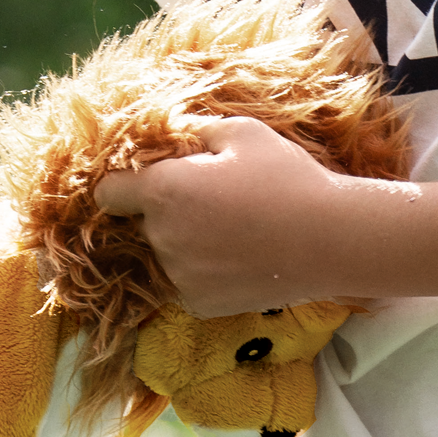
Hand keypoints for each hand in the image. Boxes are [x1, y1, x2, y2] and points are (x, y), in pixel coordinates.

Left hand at [93, 118, 348, 318]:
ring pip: (167, 252)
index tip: (150, 178)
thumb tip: (176, 134)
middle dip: (167, 209)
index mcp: (163, 192)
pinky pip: (187, 280)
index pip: (108, 191)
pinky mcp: (199, 305)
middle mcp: (161, 238)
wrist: (329, 241)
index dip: (125, 182)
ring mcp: (179, 277)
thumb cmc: (285, 178)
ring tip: (234, 229)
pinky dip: (203, 269)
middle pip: (144, 221)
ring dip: (185, 241)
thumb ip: (197, 131)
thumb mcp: (243, 132)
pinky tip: (239, 256)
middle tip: (214, 198)